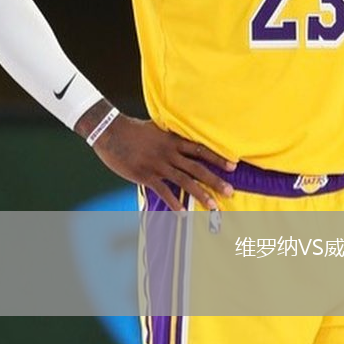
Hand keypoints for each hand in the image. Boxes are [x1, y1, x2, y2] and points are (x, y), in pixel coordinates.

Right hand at [93, 114, 235, 210]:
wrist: (110, 132)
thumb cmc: (133, 131)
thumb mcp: (156, 129)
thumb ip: (171, 137)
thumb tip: (183, 140)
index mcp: (173, 141)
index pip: (200, 150)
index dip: (218, 158)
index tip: (233, 166)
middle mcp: (169, 153)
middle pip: (197, 168)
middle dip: (216, 181)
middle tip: (231, 192)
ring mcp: (158, 165)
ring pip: (185, 181)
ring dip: (201, 195)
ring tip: (214, 206)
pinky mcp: (146, 175)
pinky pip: (163, 191)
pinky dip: (174, 203)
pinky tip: (183, 214)